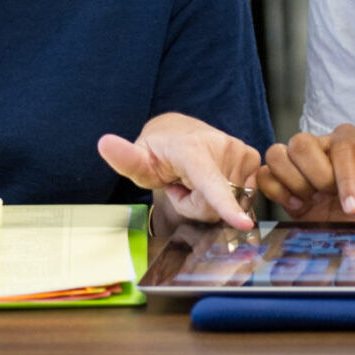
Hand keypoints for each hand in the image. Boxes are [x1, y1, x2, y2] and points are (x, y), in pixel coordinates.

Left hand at [97, 112, 260, 230]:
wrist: (178, 129)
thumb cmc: (156, 151)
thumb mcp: (138, 160)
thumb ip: (124, 157)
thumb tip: (104, 143)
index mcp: (191, 149)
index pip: (210, 182)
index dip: (225, 205)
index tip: (242, 225)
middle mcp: (220, 145)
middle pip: (215, 207)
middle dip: (197, 207)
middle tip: (183, 186)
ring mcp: (238, 150)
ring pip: (231, 204)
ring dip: (212, 202)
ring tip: (197, 181)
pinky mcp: (251, 156)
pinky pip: (244, 196)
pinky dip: (227, 196)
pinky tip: (214, 179)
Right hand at [257, 125, 354, 223]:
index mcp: (347, 140)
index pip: (337, 146)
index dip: (344, 177)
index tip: (352, 205)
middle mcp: (320, 148)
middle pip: (300, 143)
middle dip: (318, 177)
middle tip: (331, 196)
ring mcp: (300, 167)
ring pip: (276, 154)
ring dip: (294, 181)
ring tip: (312, 199)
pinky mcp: (285, 185)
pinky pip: (264, 176)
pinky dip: (276, 191)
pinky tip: (297, 205)